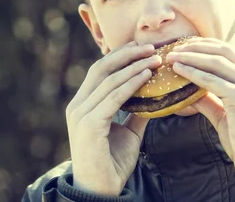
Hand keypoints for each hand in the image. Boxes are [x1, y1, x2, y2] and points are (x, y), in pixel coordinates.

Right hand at [65, 41, 160, 195]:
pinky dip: (131, 84)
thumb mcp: (128, 132)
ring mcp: (80, 114)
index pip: (99, 71)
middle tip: (150, 47)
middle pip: (101, 69)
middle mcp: (77, 106)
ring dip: (134, 66)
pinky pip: (113, 97)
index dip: (119, 56)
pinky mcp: (89, 124)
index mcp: (82, 105)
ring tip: (155, 59)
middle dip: (126, 55)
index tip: (141, 47)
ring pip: (108, 81)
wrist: (100, 192)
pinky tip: (147, 76)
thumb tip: (156, 95)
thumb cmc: (112, 162)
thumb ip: (137, 112)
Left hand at [166, 37, 234, 185]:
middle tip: (176, 48)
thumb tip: (190, 90)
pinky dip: (193, 73)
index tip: (188, 45)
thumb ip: (212, 100)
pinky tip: (179, 70)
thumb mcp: (229, 115)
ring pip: (219, 62)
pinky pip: (213, 81)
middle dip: (199, 46)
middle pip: (227, 51)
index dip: (210, 45)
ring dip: (192, 56)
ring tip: (172, 57)